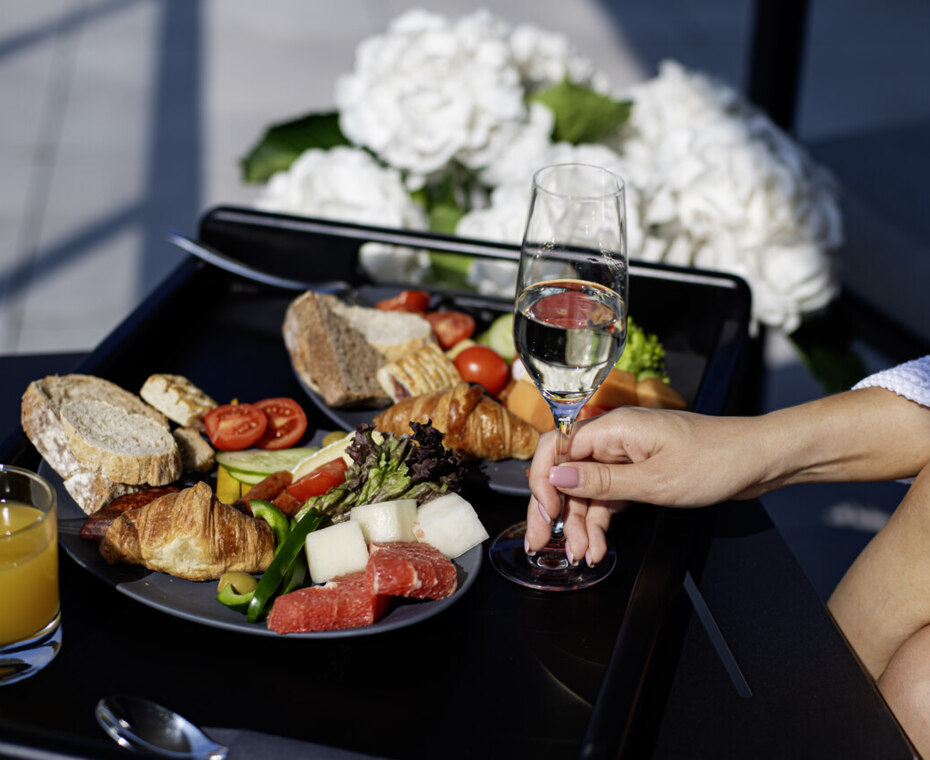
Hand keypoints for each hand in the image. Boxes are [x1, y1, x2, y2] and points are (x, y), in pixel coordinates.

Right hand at [525, 406, 768, 564]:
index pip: (556, 447)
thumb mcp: (655, 480)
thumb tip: (556, 476)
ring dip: (580, 523)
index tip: (546, 513)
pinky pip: (608, 497)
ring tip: (582, 555)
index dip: (543, 480)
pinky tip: (597, 545)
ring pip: (586, 491)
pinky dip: (600, 521)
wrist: (758, 459)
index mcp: (614, 428)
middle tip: (542, 542)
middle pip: (567, 472)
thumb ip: (602, 482)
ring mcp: (626, 457)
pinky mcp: (639, 473)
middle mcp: (614, 439)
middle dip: (553, 509)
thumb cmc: (716, 460)